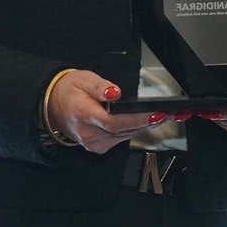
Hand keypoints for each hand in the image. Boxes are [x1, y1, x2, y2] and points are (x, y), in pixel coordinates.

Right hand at [45, 70, 162, 153]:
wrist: (53, 105)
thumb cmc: (69, 91)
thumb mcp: (83, 79)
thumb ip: (100, 86)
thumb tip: (115, 92)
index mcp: (83, 114)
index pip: (115, 121)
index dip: (138, 119)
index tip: (158, 114)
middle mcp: (89, 133)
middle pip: (124, 130)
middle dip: (150, 121)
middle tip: (172, 113)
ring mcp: (93, 143)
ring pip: (126, 135)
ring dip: (147, 126)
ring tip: (168, 116)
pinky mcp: (98, 147)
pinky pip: (121, 138)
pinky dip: (136, 130)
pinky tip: (149, 122)